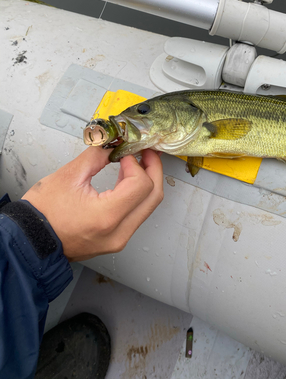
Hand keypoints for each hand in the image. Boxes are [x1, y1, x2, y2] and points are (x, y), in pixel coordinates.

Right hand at [22, 147, 163, 261]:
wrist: (30, 241)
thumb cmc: (42, 215)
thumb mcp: (68, 176)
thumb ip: (96, 157)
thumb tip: (112, 145)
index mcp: (106, 217)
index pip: (141, 185)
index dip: (136, 163)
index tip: (125, 153)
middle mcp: (117, 233)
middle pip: (153, 197)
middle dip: (153, 170)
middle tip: (146, 153)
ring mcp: (118, 240)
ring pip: (147, 207)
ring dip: (145, 182)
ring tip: (134, 163)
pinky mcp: (115, 241)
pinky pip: (136, 215)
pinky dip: (136, 196)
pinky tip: (127, 180)